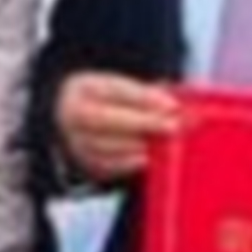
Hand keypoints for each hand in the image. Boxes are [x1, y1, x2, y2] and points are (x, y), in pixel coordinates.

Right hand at [54, 70, 179, 186]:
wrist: (82, 118)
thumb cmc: (113, 103)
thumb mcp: (126, 90)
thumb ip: (150, 95)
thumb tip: (180, 105)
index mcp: (84, 87)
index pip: (115, 90)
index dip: (144, 98)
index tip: (172, 105)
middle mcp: (71, 112)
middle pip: (105, 118)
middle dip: (143, 122)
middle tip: (172, 126)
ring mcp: (75, 138)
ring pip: (105, 145)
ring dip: (138, 144)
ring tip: (163, 143)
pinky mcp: (84, 161)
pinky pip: (106, 165)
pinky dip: (128, 163)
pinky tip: (146, 158)